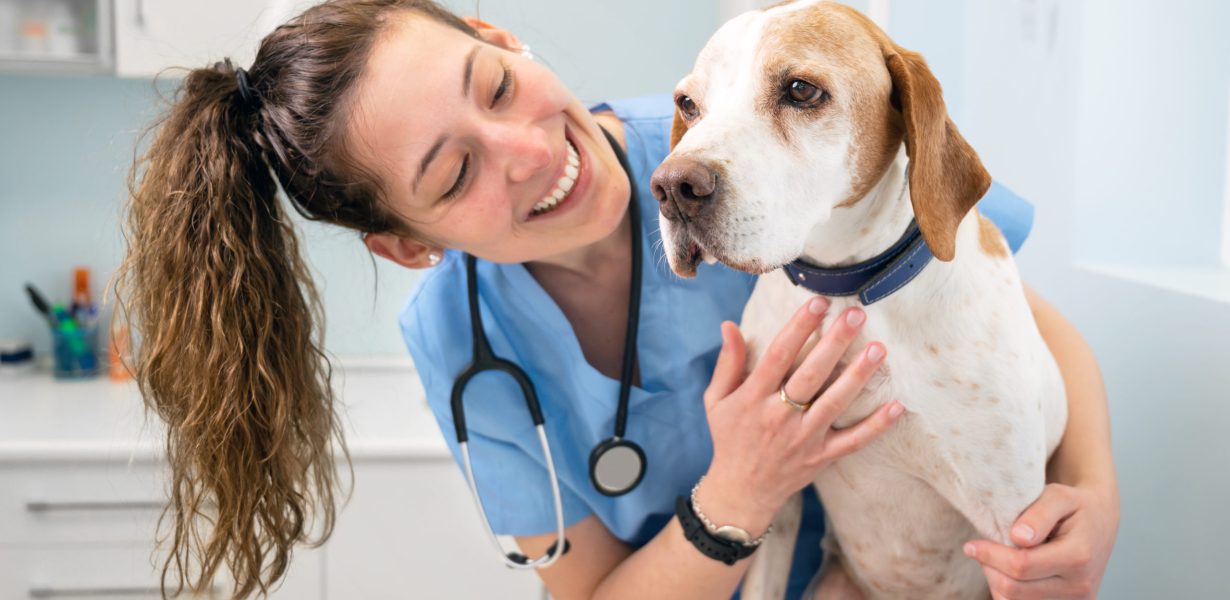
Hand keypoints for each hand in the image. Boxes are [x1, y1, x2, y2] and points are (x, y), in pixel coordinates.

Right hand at [697, 297, 903, 535]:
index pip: (778, 355)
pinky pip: (853, 441)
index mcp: (753, 398)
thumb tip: (729, 325)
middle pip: (811, 374)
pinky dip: (876, 426)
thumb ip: (727, 363)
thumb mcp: (717, 400)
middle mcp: (779, 416)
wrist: (740, 491)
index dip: (799, 326)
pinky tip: (896, 406)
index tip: (818, 302)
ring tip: (878, 348)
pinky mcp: (821, 457)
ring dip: (857, 375)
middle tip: (855, 314)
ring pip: (834, 402)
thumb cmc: (729, 438)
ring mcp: (803, 438)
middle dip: (834, 342)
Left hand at [964, 482, 1118, 598]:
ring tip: (997, 559)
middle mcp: (1081, 585)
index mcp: (1079, 556)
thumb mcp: (1059, 496)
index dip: (990, 555)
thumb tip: (1018, 536)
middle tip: (980, 549)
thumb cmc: (1075, 506)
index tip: (970, 545)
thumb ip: (1039, 513)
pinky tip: (1008, 572)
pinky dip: (1010, 592)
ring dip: (997, 582)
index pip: (1021, 565)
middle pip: (1015, 590)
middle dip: (989, 569)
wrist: (1100, 521)